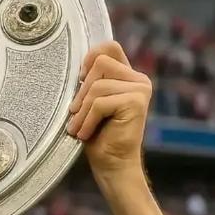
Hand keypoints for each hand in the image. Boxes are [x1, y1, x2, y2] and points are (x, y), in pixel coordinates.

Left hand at [67, 41, 150, 181]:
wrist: (112, 166)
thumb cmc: (98, 137)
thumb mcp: (90, 104)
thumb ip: (90, 82)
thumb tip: (78, 68)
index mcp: (128, 76)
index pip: (110, 48)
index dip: (90, 58)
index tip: (79, 80)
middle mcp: (138, 79)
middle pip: (100, 63)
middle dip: (81, 92)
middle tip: (75, 115)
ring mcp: (140, 89)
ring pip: (97, 85)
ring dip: (82, 111)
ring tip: (78, 129)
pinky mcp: (136, 102)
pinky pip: (100, 103)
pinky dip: (87, 120)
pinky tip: (86, 134)